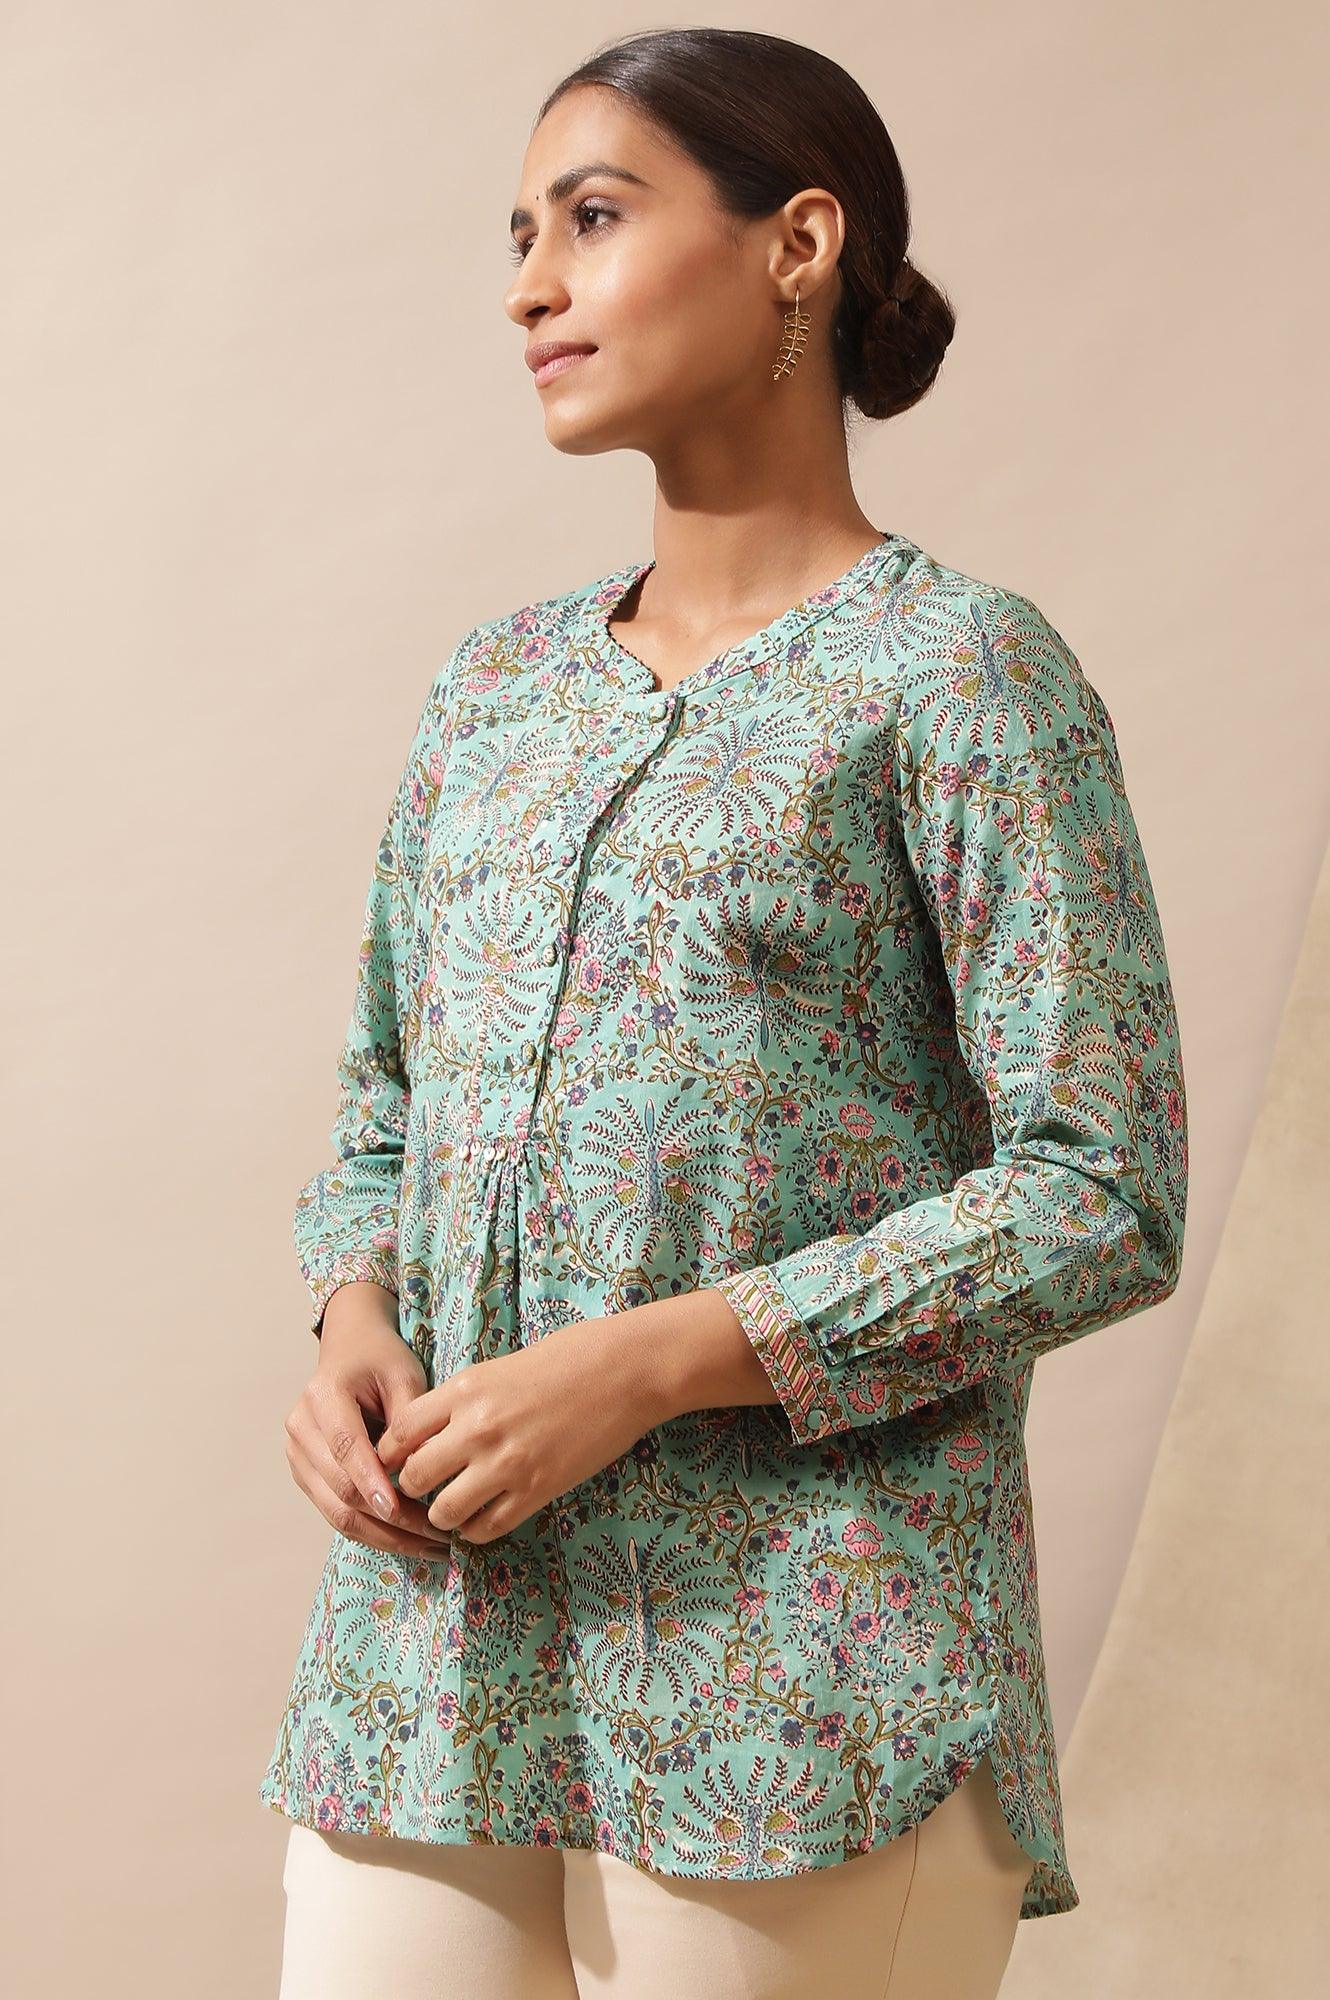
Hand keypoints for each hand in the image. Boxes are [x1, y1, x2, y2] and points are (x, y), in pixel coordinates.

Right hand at [283, 1285, 455, 1561]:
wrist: (350, 1347)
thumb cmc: (381, 1358)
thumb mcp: (404, 1375)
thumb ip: (410, 1421)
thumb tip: (422, 1473)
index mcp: (323, 1396)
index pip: (346, 1448)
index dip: (372, 1482)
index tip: (401, 1511)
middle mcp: (301, 1428)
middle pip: (339, 1489)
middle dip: (388, 1520)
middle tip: (437, 1538)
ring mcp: (298, 1454)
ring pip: (336, 1511)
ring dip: (383, 1536)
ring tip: (429, 1547)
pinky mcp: (306, 1474)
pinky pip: (336, 1513)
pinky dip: (372, 1531)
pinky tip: (408, 1539)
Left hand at [374, 1312, 665, 1545]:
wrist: (624, 1370)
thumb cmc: (567, 1357)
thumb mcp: (499, 1367)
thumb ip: (462, 1400)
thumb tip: (431, 1434)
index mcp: (464, 1390)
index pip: (398, 1433)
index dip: (390, 1454)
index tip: (399, 1461)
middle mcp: (476, 1428)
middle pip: (413, 1478)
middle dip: (412, 1489)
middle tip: (426, 1489)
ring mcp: (506, 1463)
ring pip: (444, 1512)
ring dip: (443, 1515)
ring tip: (454, 1507)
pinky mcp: (537, 1490)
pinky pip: (487, 1528)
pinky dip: (476, 1530)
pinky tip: (483, 1518)